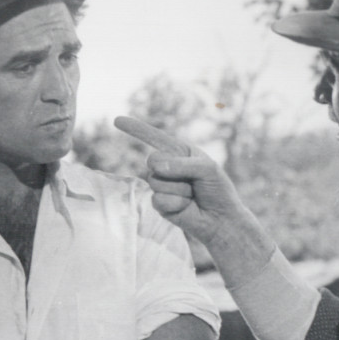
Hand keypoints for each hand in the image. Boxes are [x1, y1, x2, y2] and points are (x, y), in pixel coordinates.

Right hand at [114, 116, 249, 247]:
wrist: (221, 219)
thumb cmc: (217, 190)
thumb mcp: (207, 168)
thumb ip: (182, 164)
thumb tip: (155, 168)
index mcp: (180, 152)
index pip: (155, 138)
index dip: (136, 129)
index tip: (117, 120)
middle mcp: (168, 166)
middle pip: (153, 160)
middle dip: (174, 170)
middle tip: (193, 181)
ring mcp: (162, 186)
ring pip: (155, 181)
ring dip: (179, 190)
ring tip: (192, 195)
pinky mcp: (159, 205)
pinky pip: (159, 200)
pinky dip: (176, 204)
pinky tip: (186, 207)